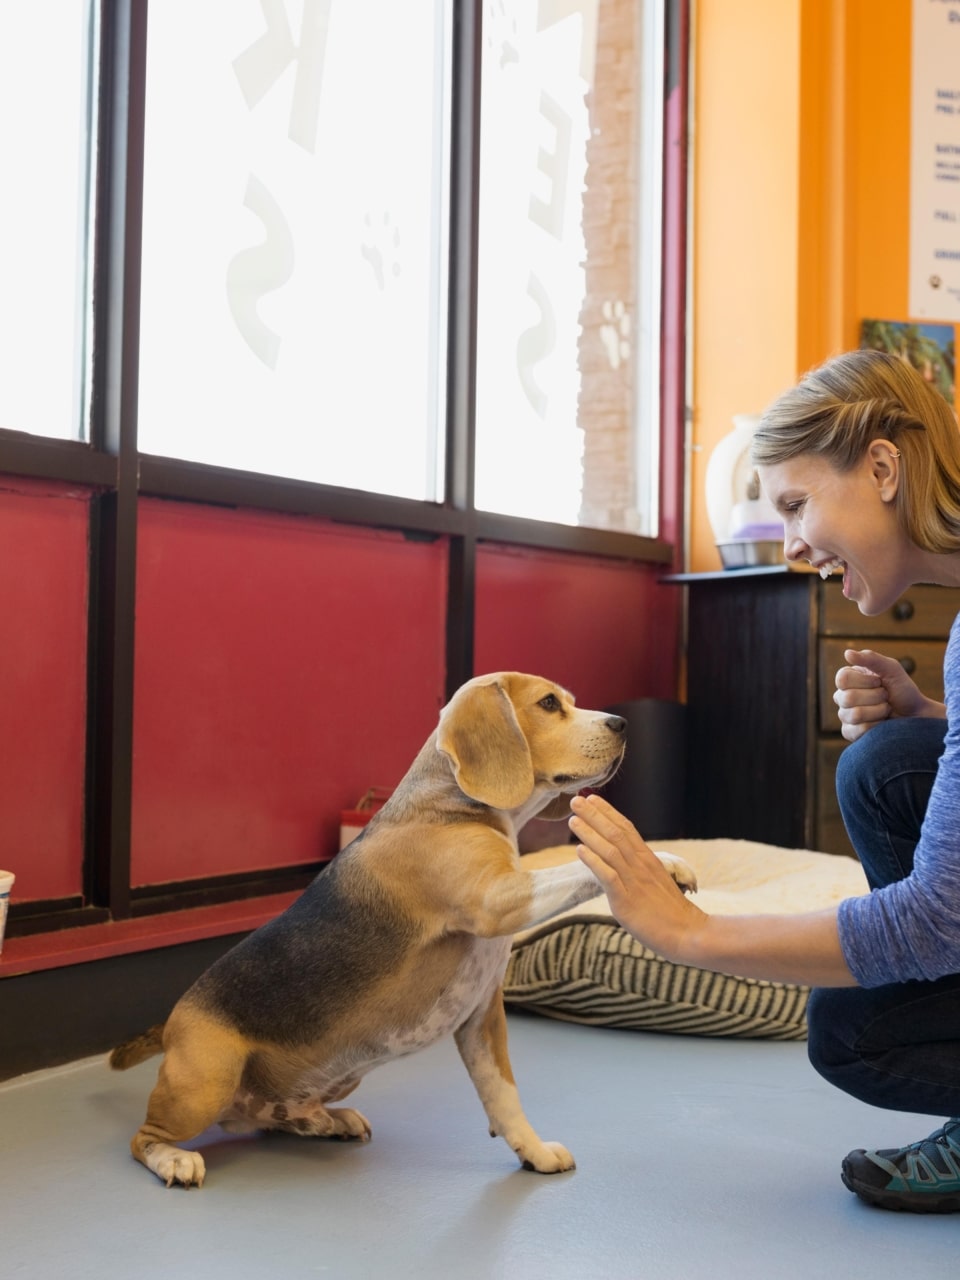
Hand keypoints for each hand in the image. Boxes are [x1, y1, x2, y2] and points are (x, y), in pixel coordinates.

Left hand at [568, 793, 703, 960]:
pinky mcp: (627, 900)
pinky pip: (608, 876)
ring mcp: (634, 882)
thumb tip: (622, 861)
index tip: (592, 798)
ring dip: (589, 833)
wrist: (687, 933)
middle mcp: (640, 865)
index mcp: (647, 859)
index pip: (626, 828)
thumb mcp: (655, 881)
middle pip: (615, 833)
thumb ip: (639, 869)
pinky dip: (594, 861)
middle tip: (575, 800)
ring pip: (610, 850)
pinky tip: (579, 850)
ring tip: (572, 820)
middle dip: (594, 815)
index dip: (608, 812)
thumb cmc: (670, 911)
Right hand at [834, 648, 944, 741]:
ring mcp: (845, 715)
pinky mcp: (850, 732)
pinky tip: (881, 723)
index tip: (880, 682)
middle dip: (876, 697)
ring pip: (854, 715)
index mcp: (849, 679)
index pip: (842, 679)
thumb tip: (847, 653)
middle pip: (848, 698)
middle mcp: (842, 696)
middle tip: (886, 697)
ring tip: (885, 709)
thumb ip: (871, 658)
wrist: (916, 714)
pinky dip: (875, 726)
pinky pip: (856, 730)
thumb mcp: (891, 669)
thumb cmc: (903, 689)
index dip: (864, 682)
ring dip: (878, 711)